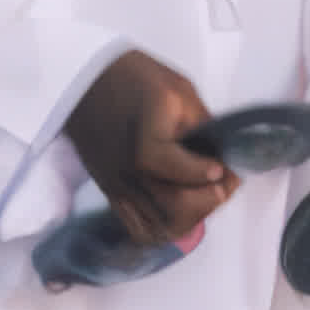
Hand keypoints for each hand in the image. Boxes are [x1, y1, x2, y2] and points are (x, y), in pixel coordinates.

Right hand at [64, 49, 232, 247]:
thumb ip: (203, 126)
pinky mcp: (112, 194)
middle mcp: (128, 173)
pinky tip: (181, 210)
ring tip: (204, 196)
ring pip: (158, 229)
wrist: (85, 83)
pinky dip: (164, 229)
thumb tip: (223, 155)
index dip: (208, 173)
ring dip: (190, 218)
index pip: (180, 172)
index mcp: (145, 142)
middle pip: (173, 211)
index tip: (224, 166)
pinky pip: (138, 230)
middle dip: (208, 201)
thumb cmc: (135, 79)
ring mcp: (118, 188)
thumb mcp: (180, 91)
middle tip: (223, 183)